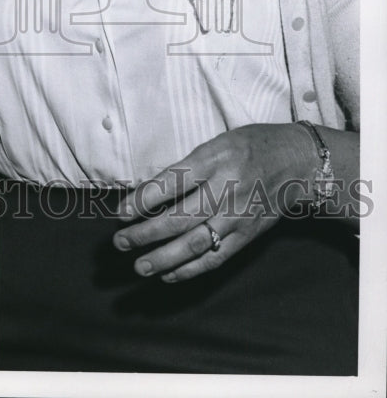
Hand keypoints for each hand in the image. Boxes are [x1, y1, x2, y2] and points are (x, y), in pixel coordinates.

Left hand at [112, 123, 312, 282]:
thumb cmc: (250, 146)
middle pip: (180, 218)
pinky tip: (168, 274)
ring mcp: (238, 217)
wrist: (298, 163)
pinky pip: (217, 258)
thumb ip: (187, 167)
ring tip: (139, 266)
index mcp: (214, 160)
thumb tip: (148, 192)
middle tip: (120, 243)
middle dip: (146, 233)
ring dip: (164, 258)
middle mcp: (225, 190)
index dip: (143, 200)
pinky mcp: (248, 236)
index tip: (120, 212)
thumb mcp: (216, 143)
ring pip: (196, 244)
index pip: (172, 183)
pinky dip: (191, 269)